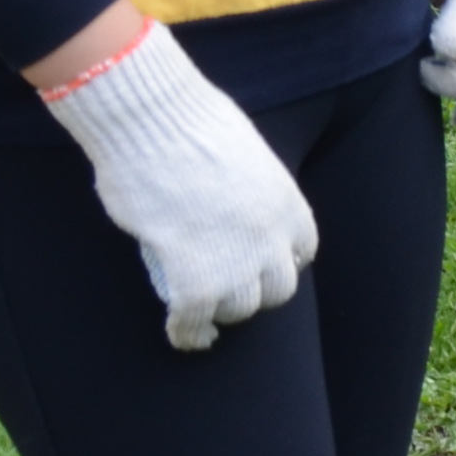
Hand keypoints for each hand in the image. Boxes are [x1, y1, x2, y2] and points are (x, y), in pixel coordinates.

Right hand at [40, 21, 318, 350]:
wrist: (154, 120)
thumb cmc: (188, 123)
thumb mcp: (244, 157)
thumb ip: (248, 191)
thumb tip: (231, 204)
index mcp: (290, 206)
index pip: (300, 253)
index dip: (278, 263)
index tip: (258, 266)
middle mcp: (273, 238)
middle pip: (277, 290)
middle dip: (254, 294)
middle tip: (226, 291)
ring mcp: (235, 260)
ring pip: (239, 309)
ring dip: (221, 313)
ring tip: (202, 312)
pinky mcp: (193, 274)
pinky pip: (195, 318)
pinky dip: (188, 332)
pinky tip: (182, 336)